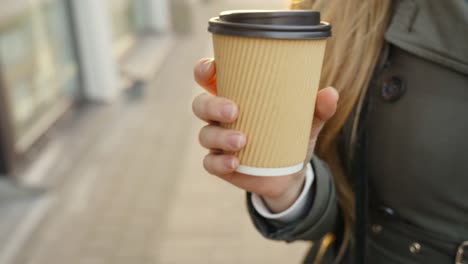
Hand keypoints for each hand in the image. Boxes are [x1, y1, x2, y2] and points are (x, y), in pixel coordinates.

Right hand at [192, 58, 338, 211]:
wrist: (290, 174)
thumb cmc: (292, 136)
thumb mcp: (306, 121)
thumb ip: (318, 108)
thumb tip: (330, 93)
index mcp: (235, 96)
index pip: (209, 78)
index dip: (204, 70)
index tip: (213, 67)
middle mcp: (220, 116)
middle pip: (201, 104)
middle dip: (212, 105)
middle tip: (234, 110)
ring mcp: (218, 141)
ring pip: (205, 134)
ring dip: (220, 136)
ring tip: (243, 141)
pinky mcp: (220, 164)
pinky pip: (210, 162)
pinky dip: (220, 162)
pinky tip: (235, 163)